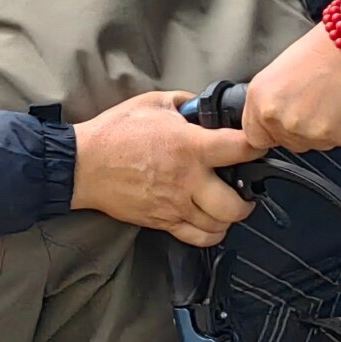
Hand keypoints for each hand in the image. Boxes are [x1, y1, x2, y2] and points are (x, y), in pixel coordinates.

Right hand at [70, 88, 260, 247]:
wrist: (82, 165)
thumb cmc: (114, 133)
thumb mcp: (152, 103)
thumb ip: (184, 103)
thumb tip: (202, 107)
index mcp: (189, 146)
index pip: (241, 149)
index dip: (257, 146)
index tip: (258, 145)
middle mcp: (187, 180)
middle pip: (236, 204)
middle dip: (248, 198)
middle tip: (246, 189)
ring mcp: (174, 205)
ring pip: (219, 225)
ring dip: (229, 217)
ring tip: (226, 205)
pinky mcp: (162, 222)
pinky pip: (198, 238)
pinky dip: (211, 234)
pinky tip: (210, 222)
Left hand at [244, 26, 340, 153]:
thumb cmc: (323, 47)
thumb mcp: (279, 71)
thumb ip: (271, 100)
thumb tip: (276, 121)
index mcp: (258, 98)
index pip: (254, 138)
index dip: (271, 134)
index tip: (283, 129)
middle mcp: (275, 116)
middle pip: (286, 142)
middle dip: (301, 129)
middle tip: (317, 104)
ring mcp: (302, 129)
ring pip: (313, 145)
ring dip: (324, 129)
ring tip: (334, 100)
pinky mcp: (332, 135)